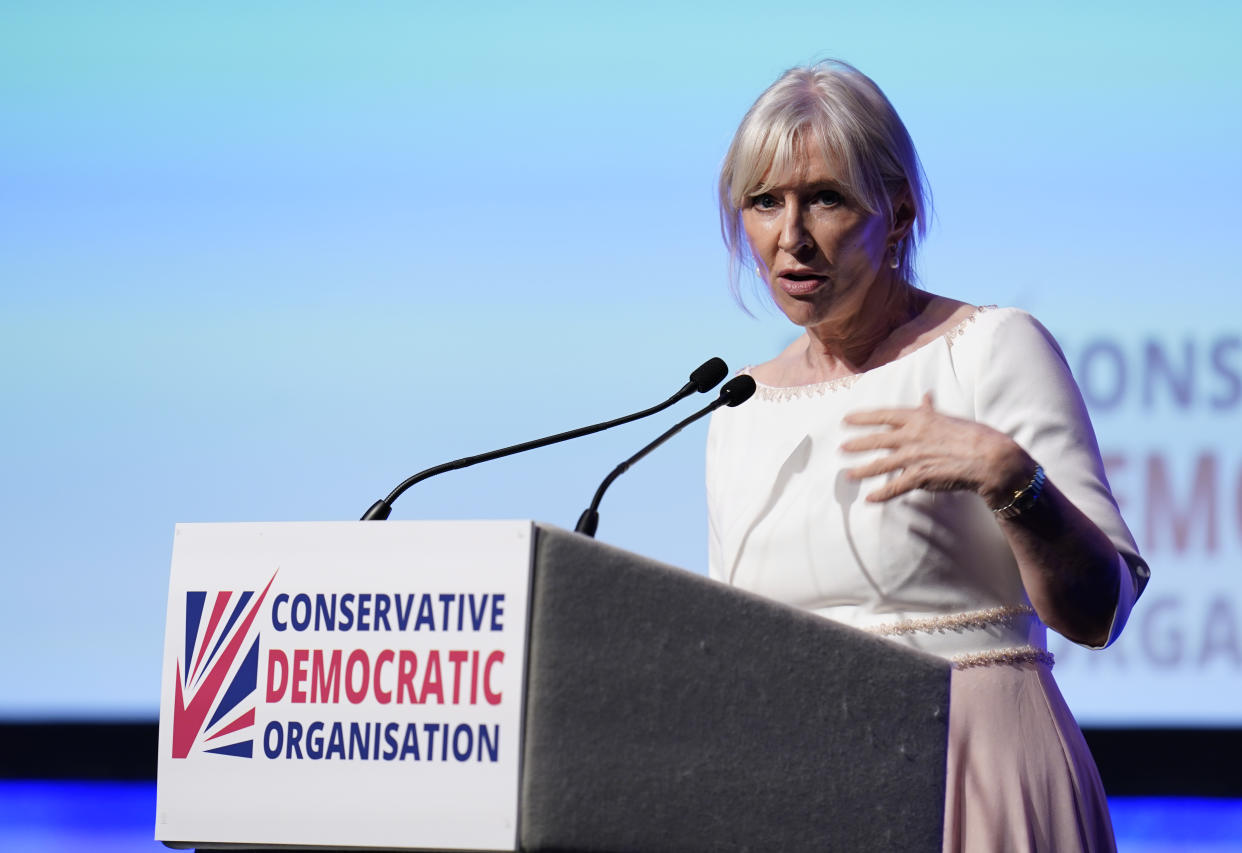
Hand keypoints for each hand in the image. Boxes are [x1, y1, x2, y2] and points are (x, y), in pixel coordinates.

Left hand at [840, 393, 1030, 505]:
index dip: (863, 418)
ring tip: (847, 474)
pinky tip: (869, 499)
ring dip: (862, 470)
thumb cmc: (972, 436)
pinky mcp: (920, 476)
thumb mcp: (947, 418)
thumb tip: (925, 395)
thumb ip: (929, 410)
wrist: (988, 457)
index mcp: (918, 419)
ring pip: (880, 464)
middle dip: (856, 444)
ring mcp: (914, 457)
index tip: (847, 419)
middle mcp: (911, 436)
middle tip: (841, 448)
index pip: (883, 415)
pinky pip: (895, 487)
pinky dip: (881, 494)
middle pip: (876, 440)